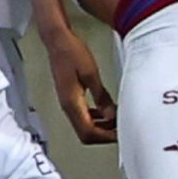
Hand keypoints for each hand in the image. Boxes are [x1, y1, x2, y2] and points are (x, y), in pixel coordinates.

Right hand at [43, 25, 116, 144]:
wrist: (57, 42)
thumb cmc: (72, 53)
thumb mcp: (91, 74)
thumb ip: (102, 97)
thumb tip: (111, 115)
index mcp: (72, 102)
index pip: (88, 131)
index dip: (105, 137)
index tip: (119, 134)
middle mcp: (67, 106)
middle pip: (85, 133)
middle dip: (103, 135)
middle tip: (120, 130)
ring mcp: (67, 103)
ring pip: (83, 126)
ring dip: (100, 128)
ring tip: (116, 122)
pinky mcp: (69, 98)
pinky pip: (82, 116)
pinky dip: (95, 119)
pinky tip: (105, 112)